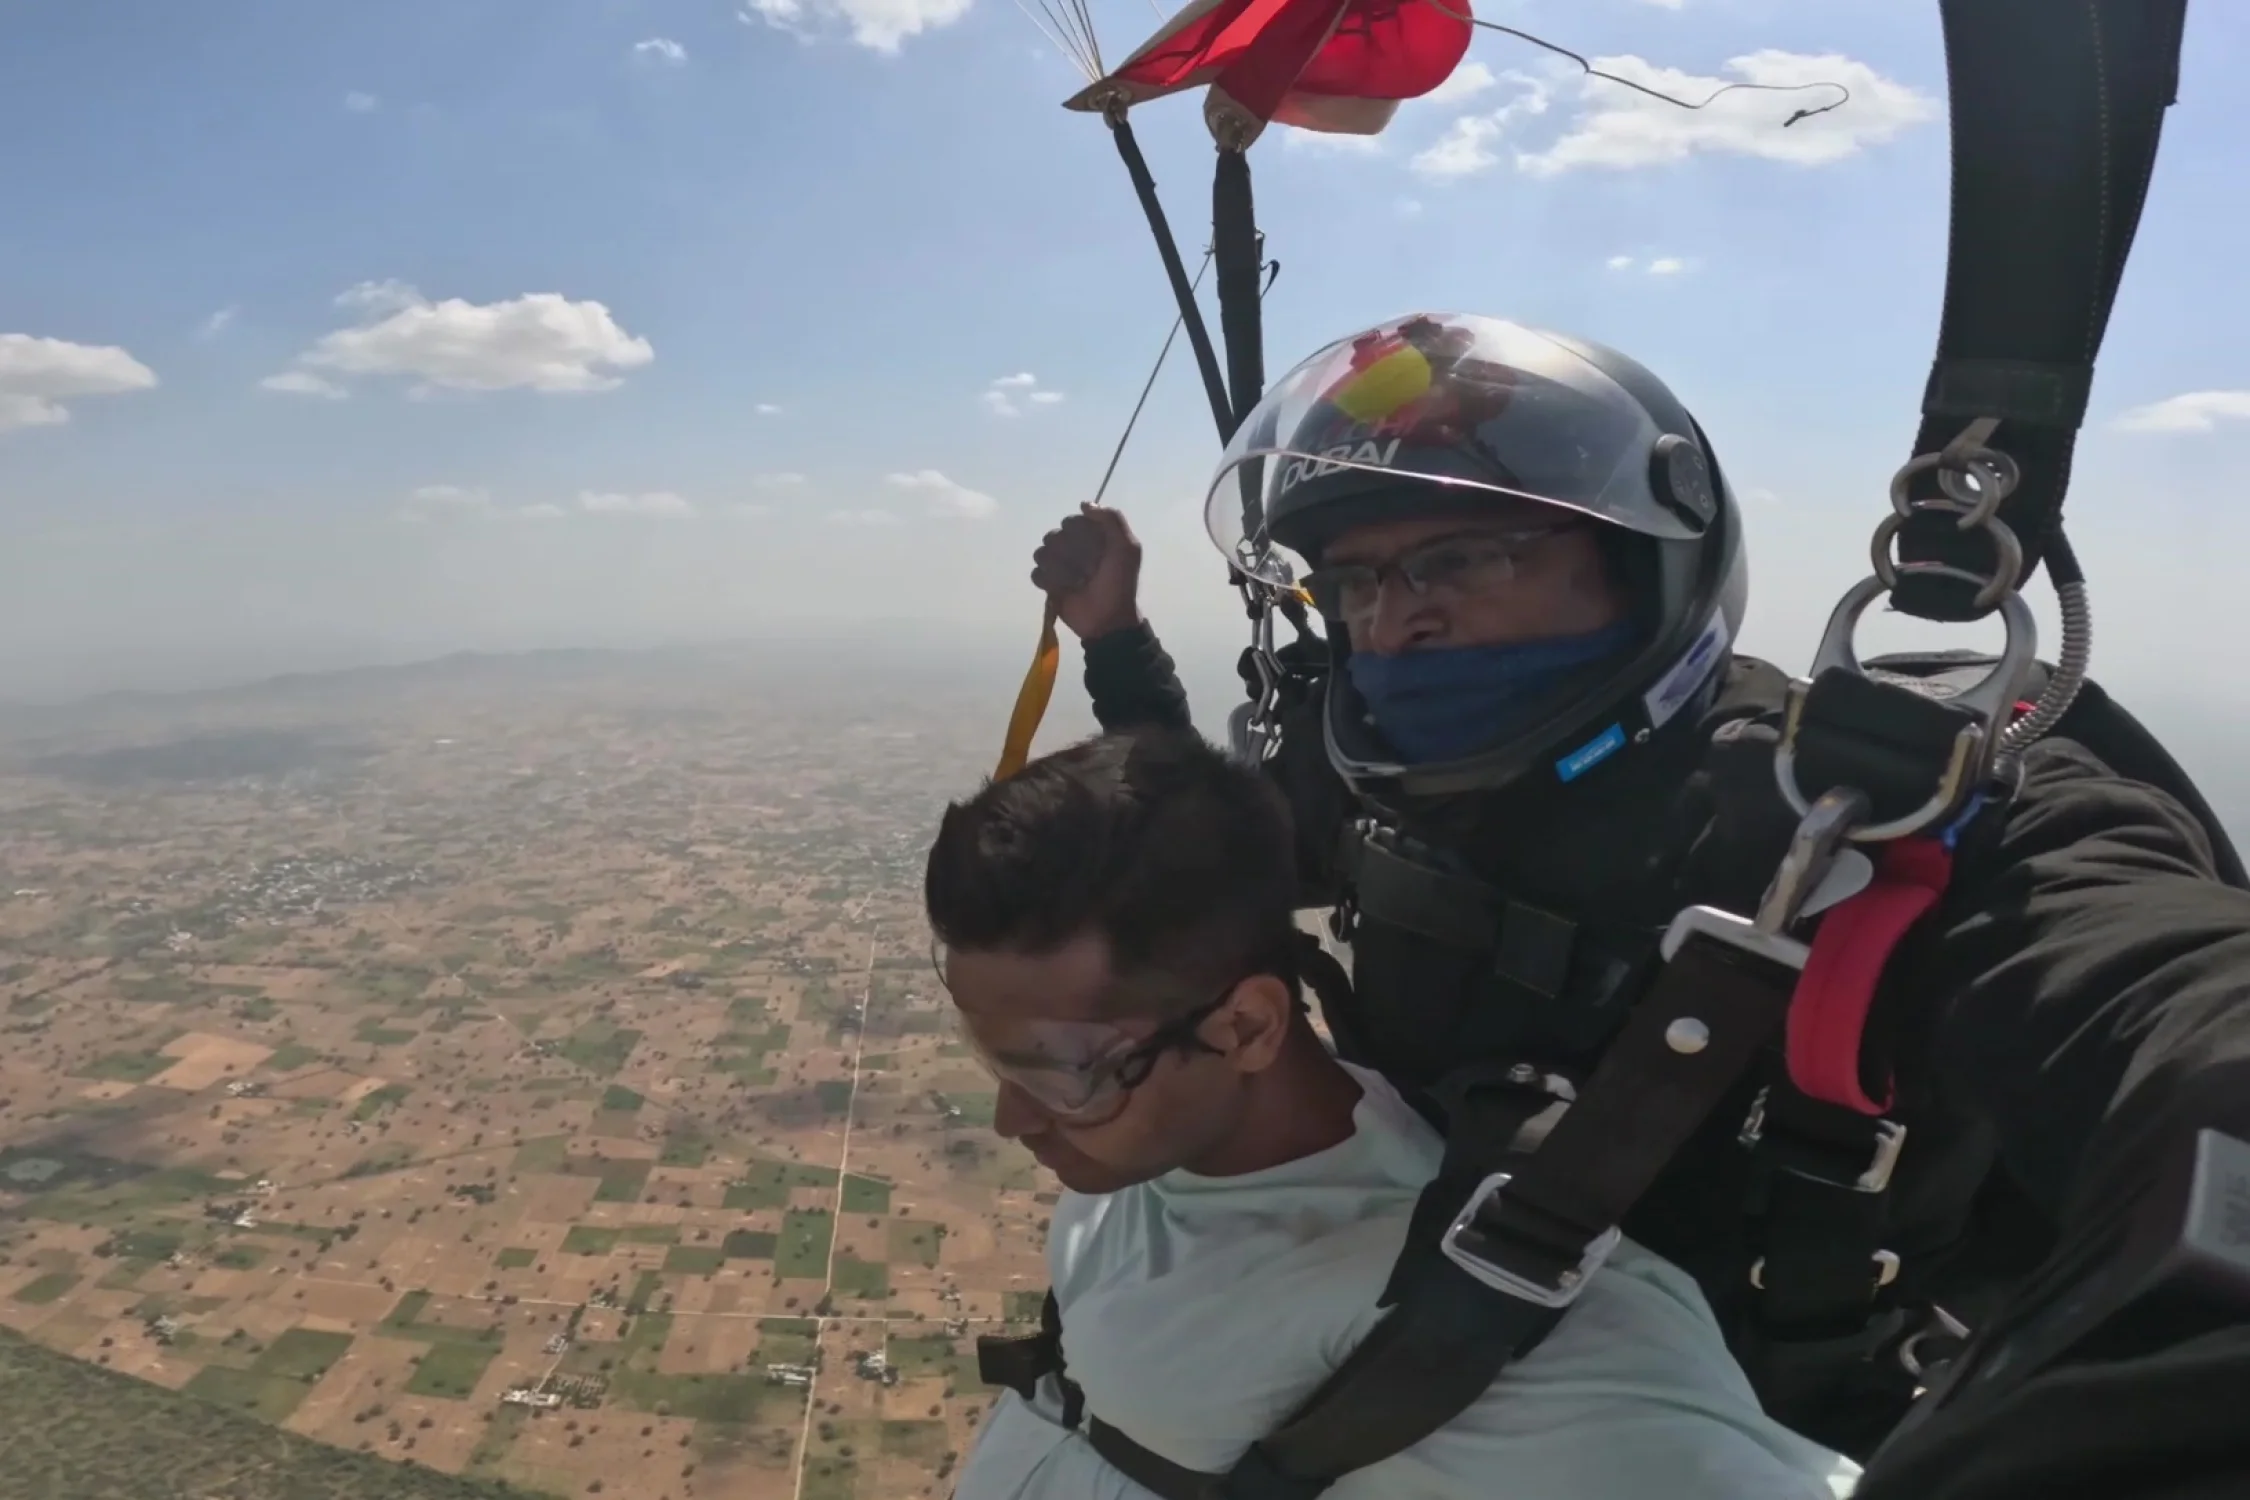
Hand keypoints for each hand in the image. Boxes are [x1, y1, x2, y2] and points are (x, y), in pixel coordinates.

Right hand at [1032, 504, 1143, 640]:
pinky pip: (1036, 574)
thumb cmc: (1119, 582)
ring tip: (1078, 582)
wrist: (1108, 618)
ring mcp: (1058, 565)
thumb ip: (1111, 519)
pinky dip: (1050, 582)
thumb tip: (1083, 504)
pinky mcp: (1048, 584)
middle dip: (1072, 555)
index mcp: (1090, 535)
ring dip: (1061, 570)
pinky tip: (1064, 590)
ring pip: (1042, 554)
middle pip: (1053, 536)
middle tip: (1090, 570)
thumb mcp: (1126, 547)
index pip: (1070, 521)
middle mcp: (1071, 546)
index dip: (1081, 536)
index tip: (1097, 549)